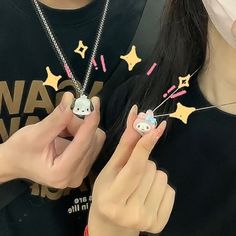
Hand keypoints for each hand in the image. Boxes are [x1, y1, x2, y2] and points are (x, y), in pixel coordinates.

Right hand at [0, 92, 105, 187]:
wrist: (15, 162)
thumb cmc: (20, 150)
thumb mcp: (35, 133)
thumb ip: (57, 118)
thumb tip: (71, 99)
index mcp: (62, 173)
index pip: (84, 143)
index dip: (91, 120)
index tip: (94, 102)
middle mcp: (76, 176)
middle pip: (91, 141)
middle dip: (80, 123)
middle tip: (64, 114)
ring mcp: (81, 172)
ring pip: (94, 140)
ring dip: (80, 127)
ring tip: (61, 127)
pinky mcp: (83, 166)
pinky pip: (91, 143)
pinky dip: (81, 132)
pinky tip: (67, 132)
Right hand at [88, 105, 174, 235]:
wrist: (112, 222)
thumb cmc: (108, 189)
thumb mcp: (111, 167)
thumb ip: (126, 143)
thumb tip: (137, 114)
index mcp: (112, 198)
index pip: (134, 167)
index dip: (145, 145)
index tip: (156, 127)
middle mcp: (130, 213)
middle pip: (150, 169)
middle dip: (144, 163)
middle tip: (132, 173)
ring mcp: (147, 221)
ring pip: (161, 177)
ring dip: (152, 174)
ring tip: (139, 185)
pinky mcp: (159, 224)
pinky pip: (170, 190)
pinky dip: (160, 186)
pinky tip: (148, 195)